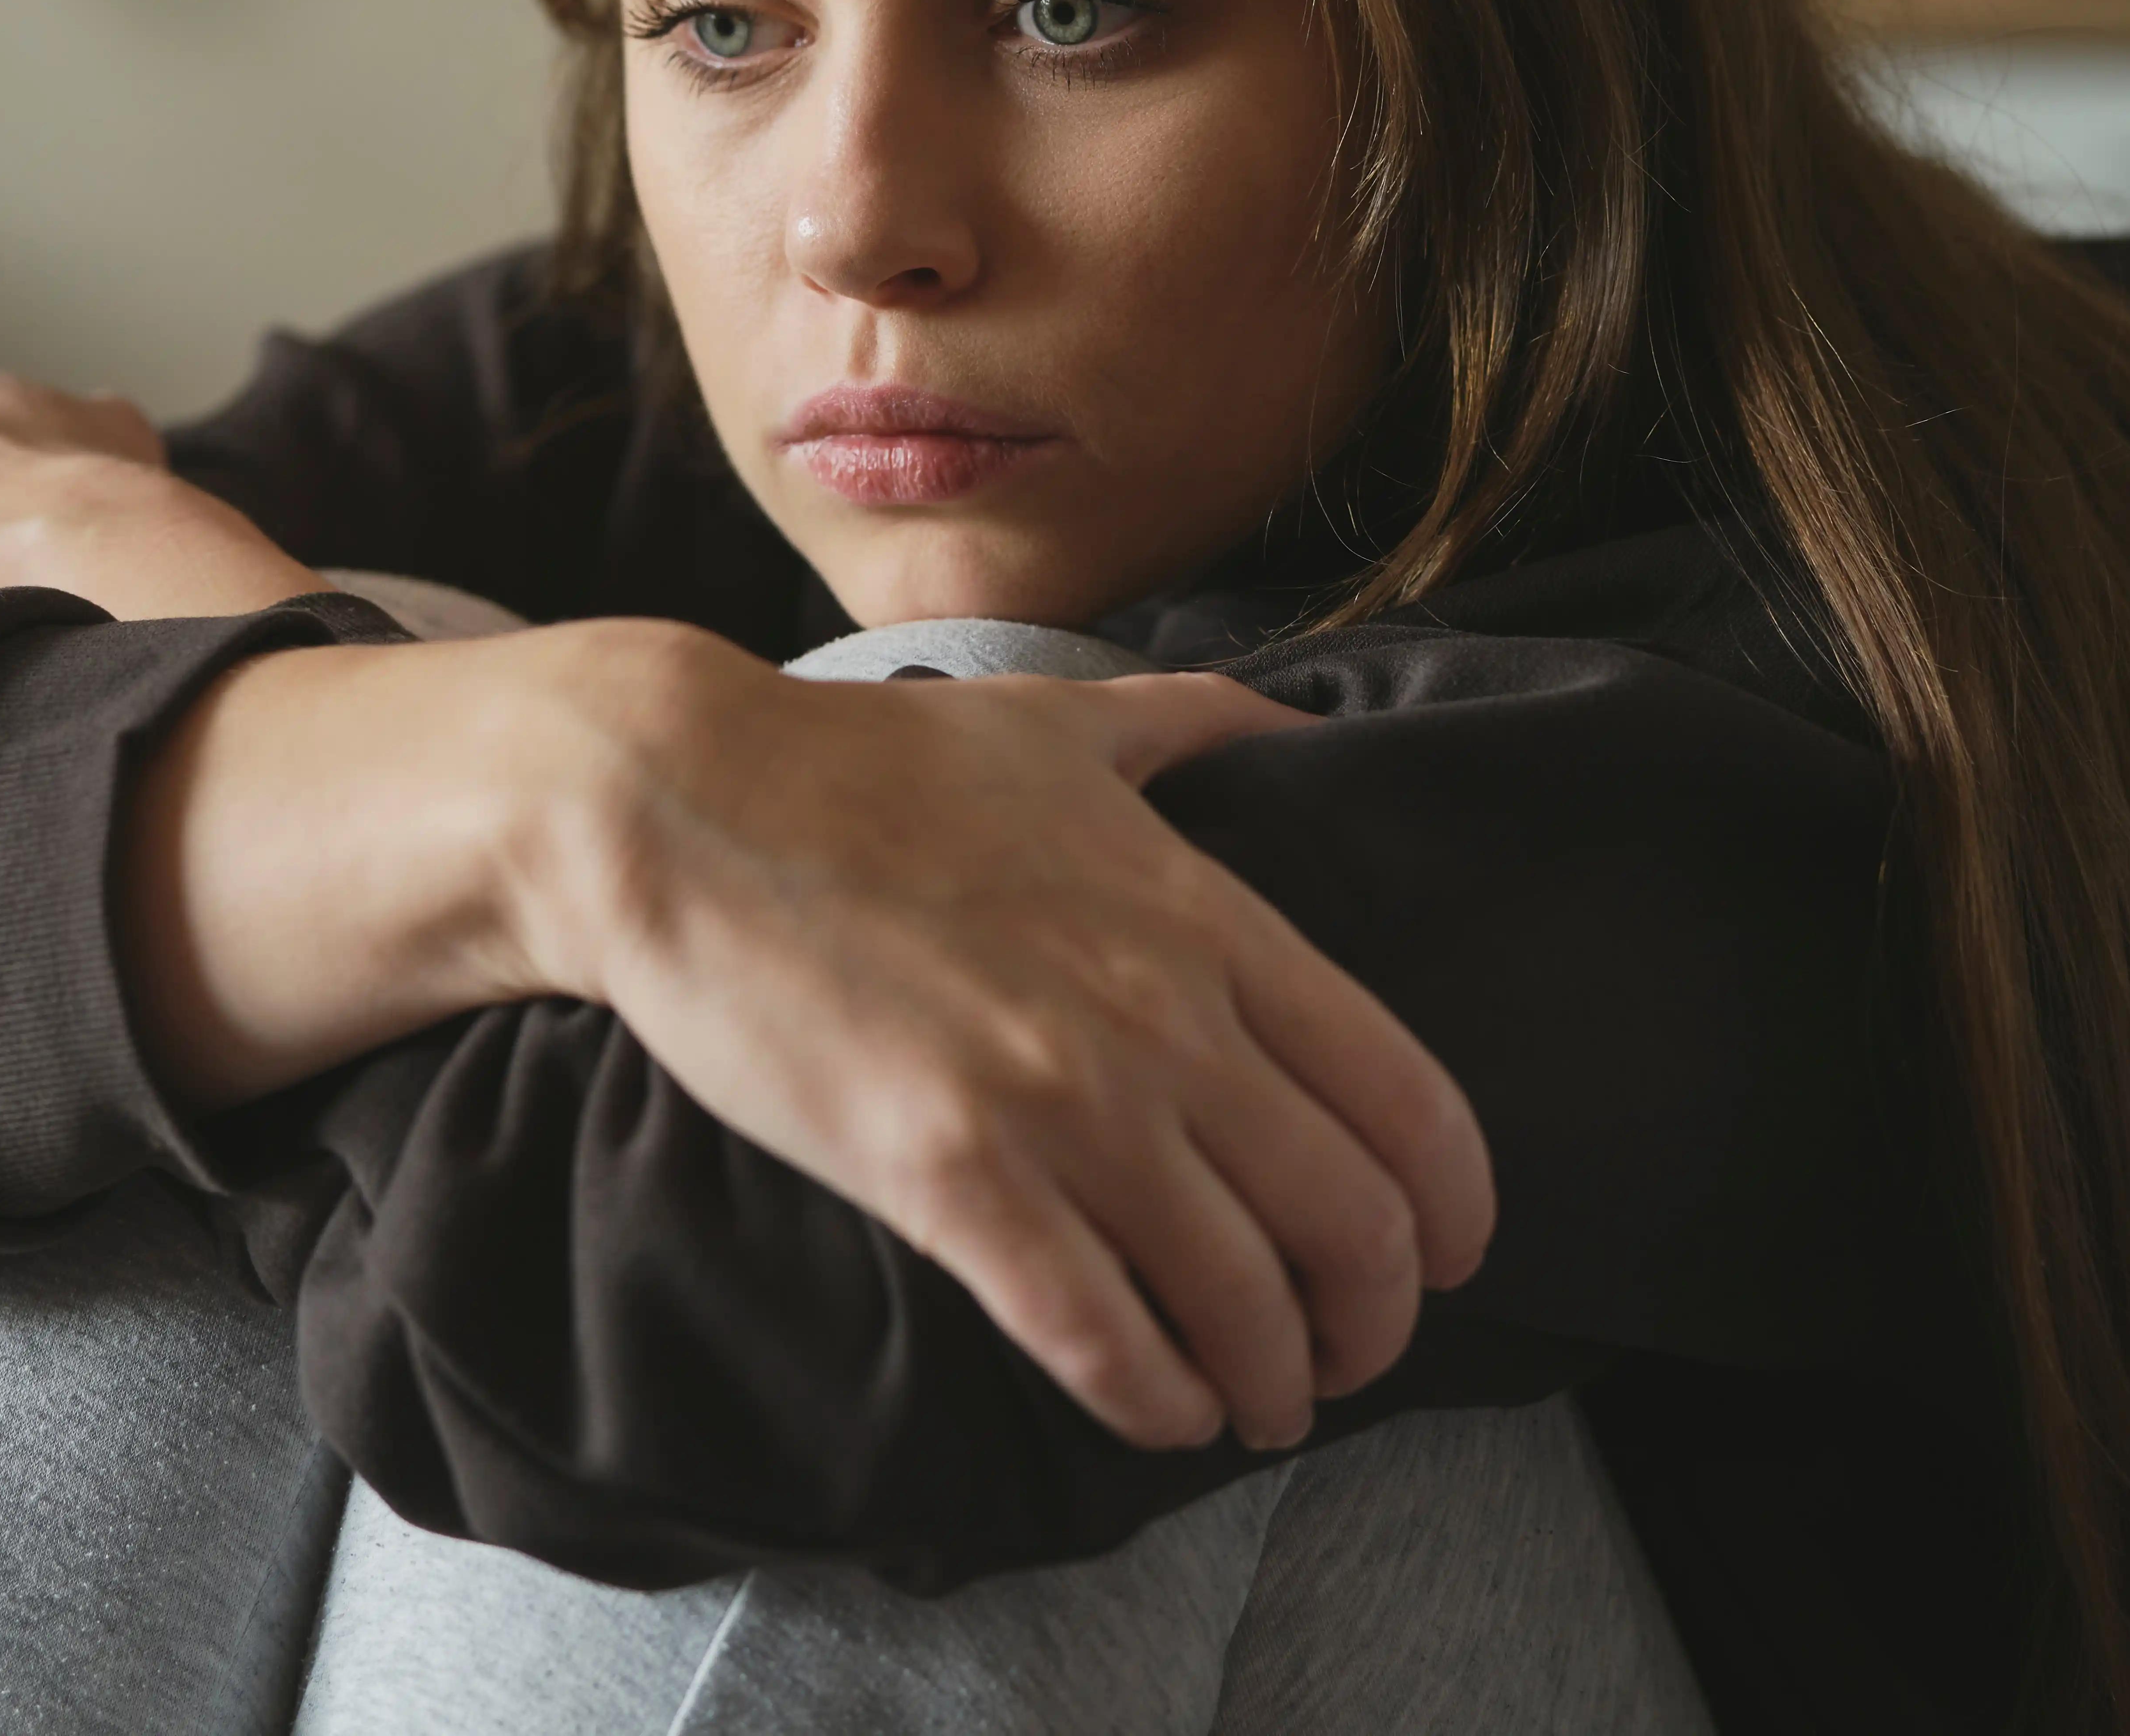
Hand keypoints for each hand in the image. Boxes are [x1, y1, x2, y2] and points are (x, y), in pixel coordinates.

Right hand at [121, 620, 1495, 1458]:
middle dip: (1374, 1320)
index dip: (1448, 1208)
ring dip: (1272, 1382)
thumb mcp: (1062, 716)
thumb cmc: (868, 765)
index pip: (1405, 1096)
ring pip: (1241, 1302)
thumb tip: (1314, 724)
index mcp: (1200, 915)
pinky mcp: (948, 1178)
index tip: (1444, 1254)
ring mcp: (1057, 1104)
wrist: (681, 802)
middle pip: (1350, 1222)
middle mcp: (1160, 1019)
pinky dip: (1157, 1400)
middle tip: (1349, 1351)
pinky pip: (1102, 1336)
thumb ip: (1205, 718)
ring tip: (1261, 1403)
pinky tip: (1165, 1412)